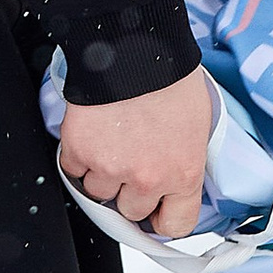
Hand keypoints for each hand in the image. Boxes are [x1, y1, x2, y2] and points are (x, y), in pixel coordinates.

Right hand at [58, 71, 215, 241]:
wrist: (134, 46)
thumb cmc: (170, 76)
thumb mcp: (198, 124)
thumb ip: (186, 159)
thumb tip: (175, 176)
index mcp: (183, 173)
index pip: (175, 225)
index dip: (164, 218)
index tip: (158, 211)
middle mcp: (147, 178)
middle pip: (131, 212)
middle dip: (131, 192)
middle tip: (132, 164)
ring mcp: (110, 168)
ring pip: (99, 194)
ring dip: (103, 174)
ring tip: (112, 143)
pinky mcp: (79, 151)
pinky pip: (73, 171)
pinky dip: (79, 157)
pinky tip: (93, 135)